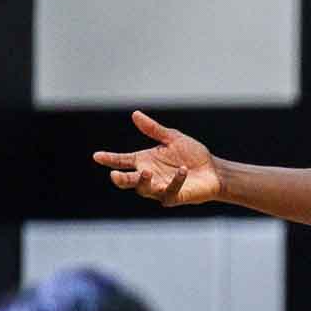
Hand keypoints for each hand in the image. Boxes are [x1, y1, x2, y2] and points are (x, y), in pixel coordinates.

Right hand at [93, 111, 221, 205]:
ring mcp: (160, 188)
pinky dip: (175, 180)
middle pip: (128, 181)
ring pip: (145, 190)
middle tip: (115, 175)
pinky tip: (182, 170)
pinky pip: (170, 191)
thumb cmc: (192, 155)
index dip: (109, 159)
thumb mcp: (172, 138)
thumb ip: (153, 129)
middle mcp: (149, 176)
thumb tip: (135, 114)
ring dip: (144, 182)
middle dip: (120, 179)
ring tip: (146, 172)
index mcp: (144, 161)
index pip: (122, 161)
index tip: (97, 156)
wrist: (213, 170)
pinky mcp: (174, 197)